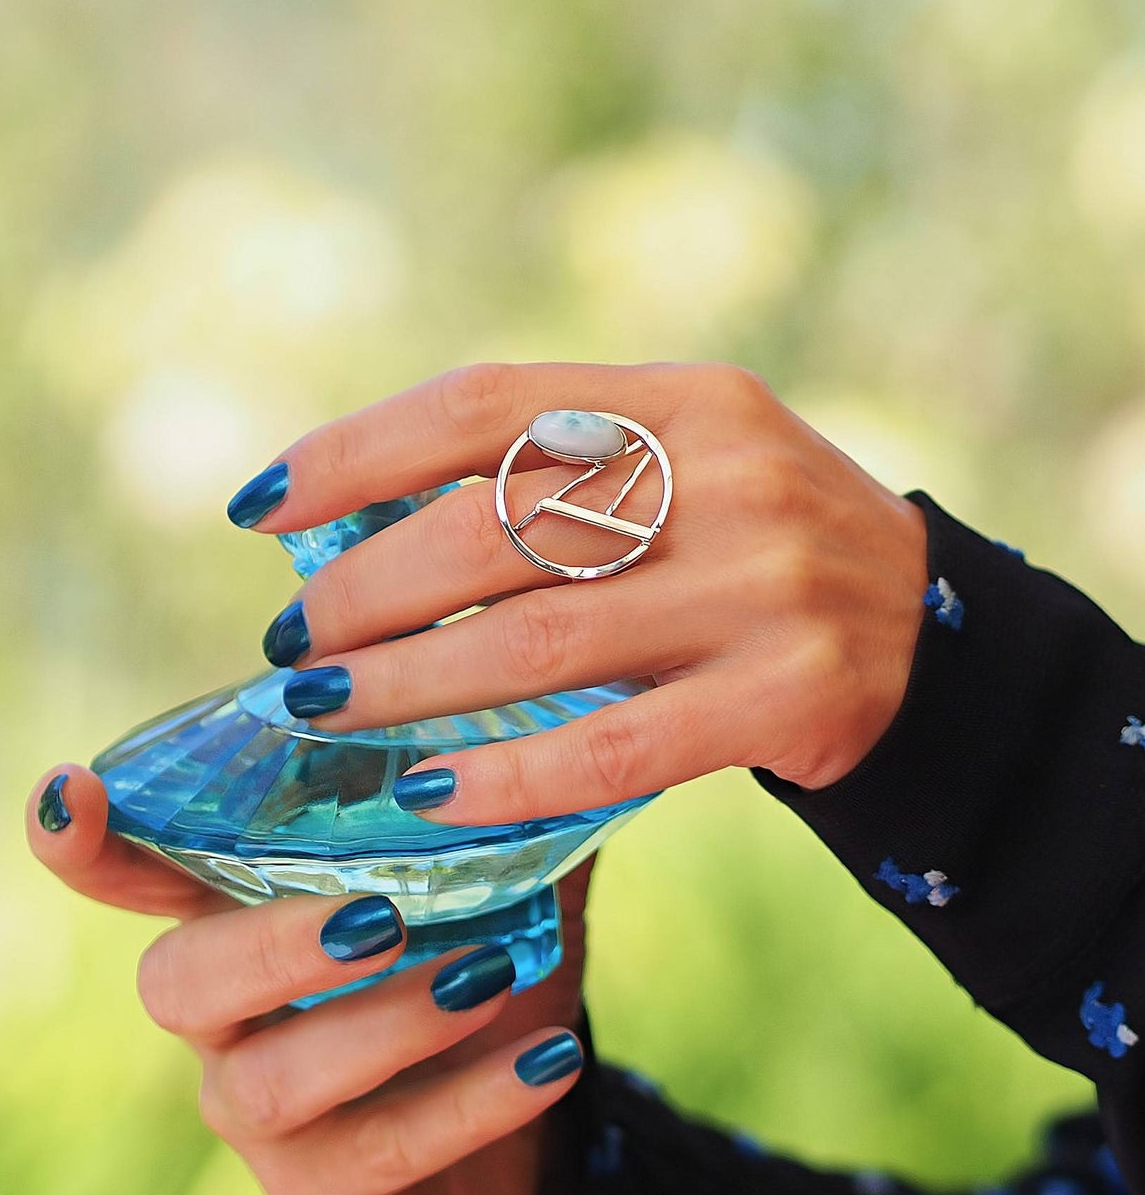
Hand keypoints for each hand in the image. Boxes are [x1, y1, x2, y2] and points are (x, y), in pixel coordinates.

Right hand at [27, 766, 589, 1194]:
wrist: (520, 1132)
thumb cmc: (480, 970)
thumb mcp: (494, 881)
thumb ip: (489, 801)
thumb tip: (529, 693)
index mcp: (239, 918)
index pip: (133, 878)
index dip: (85, 843)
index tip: (70, 789)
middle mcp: (224, 1019)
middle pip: (181, 983)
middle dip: (272, 943)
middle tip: (382, 915)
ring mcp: (261, 1118)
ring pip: (274, 1082)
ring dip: (384, 1024)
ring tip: (487, 977)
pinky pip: (381, 1153)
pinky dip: (472, 1100)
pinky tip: (547, 1055)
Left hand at [235, 362, 928, 821]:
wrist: (932, 642)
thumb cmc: (756, 557)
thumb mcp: (681, 477)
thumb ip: (557, 483)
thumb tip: (362, 534)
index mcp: (684, 399)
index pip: (487, 402)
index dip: (358, 452)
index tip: (262, 507)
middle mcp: (726, 474)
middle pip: (493, 525)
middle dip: (364, 589)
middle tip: (291, 643)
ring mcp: (763, 584)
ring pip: (535, 640)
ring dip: (403, 684)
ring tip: (317, 708)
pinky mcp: (788, 694)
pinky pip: (612, 748)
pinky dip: (506, 776)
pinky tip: (427, 795)